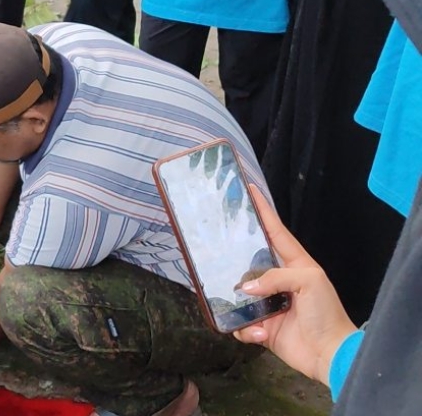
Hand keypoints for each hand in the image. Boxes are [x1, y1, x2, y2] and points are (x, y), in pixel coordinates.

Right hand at [233, 185, 356, 386]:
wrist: (329, 355)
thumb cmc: (325, 313)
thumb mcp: (309, 282)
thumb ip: (276, 276)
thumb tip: (245, 288)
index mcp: (295, 264)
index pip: (275, 231)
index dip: (263, 211)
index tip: (249, 190)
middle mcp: (279, 281)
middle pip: (250, 262)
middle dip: (234, 256)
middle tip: (216, 247)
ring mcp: (269, 304)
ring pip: (239, 293)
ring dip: (235, 299)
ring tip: (237, 301)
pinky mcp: (261, 327)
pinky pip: (240, 323)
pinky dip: (245, 329)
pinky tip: (258, 333)